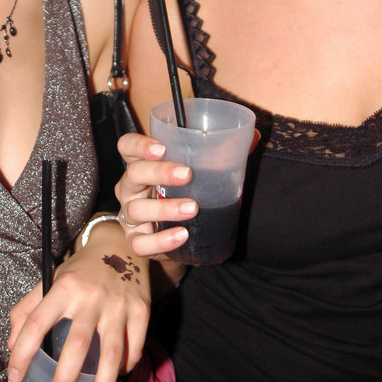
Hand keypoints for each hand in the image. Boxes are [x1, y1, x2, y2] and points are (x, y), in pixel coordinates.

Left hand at [7, 222, 149, 381]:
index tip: (16, 376)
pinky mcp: (141, 309)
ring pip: (112, 354)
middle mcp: (91, 296)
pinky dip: (125, 368)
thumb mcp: (52, 278)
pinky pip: (134, 347)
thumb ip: (27, 308)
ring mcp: (118, 304)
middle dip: (64, 379)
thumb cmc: (81, 268)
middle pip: (77, 345)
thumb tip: (13, 344)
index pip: (36, 323)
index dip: (22, 354)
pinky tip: (114, 376)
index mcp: (64, 287)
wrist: (120, 243)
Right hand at [116, 129, 259, 262]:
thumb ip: (221, 153)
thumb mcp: (197, 171)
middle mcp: (130, 187)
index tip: (161, 147)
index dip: (139, 145)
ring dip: (165, 208)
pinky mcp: (136, 241)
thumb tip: (254, 137)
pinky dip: (161, 240)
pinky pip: (140, 243)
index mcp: (142, 163)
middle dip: (159, 172)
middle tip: (187, 174)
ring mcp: (130, 215)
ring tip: (193, 208)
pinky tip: (182, 235)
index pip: (127, 146)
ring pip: (136, 209)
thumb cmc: (184, 192)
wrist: (178, 235)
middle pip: (133, 174)